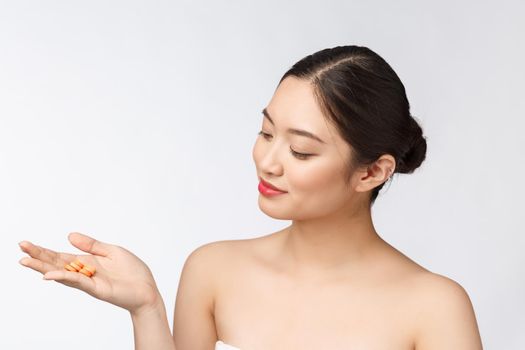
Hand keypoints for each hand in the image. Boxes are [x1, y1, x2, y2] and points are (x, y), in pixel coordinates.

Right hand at [18, 232, 161, 313]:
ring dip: (43, 267)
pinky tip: (49, 274)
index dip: (43, 250)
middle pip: (56, 264)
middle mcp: (84, 272)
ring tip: (25, 261)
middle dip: (38, 256)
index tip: (25, 244)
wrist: (147, 289)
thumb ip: (91, 245)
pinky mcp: (96, 288)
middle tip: (20, 248)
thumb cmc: (132, 272)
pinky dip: (63, 277)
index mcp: (87, 262)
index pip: (60, 256)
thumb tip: (69, 235)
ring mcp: (88, 282)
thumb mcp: (111, 251)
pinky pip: (77, 281)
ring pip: (61, 273)